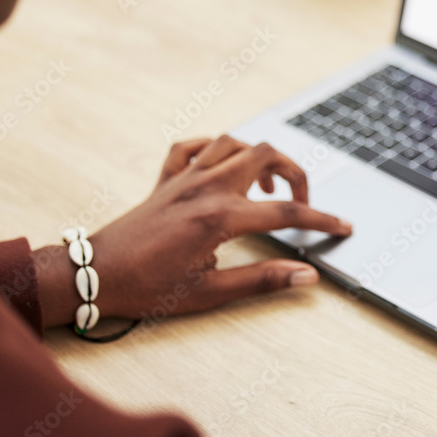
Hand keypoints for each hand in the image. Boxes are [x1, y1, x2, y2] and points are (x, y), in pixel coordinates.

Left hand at [37, 136, 351, 328]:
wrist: (93, 275)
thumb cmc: (147, 288)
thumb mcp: (210, 293)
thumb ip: (262, 280)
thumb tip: (306, 277)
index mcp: (220, 217)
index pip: (285, 211)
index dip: (321, 219)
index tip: (343, 225)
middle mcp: (206, 188)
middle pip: (266, 154)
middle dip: (296, 172)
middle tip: (302, 202)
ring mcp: (185, 178)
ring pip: (234, 142)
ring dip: (260, 157)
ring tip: (268, 185)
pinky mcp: (166, 178)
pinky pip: (194, 146)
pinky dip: (216, 149)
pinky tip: (224, 167)